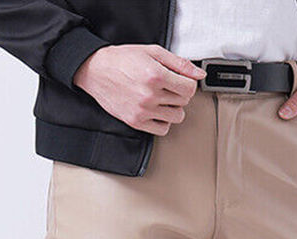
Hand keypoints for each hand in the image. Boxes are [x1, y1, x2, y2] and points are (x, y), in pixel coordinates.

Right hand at [74, 45, 206, 134]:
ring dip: (173, 108)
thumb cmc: (123, 60)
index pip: (189, 88)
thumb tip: (199, 74)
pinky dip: (163, 121)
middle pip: (183, 102)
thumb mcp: (153, 52)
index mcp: (156, 75)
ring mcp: (143, 111)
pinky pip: (162, 129)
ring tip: (162, 98)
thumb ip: (179, 63)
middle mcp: (150, 95)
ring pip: (176, 117)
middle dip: (179, 93)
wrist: (96, 70)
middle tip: (167, 86)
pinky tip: (156, 110)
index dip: (188, 83)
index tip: (181, 80)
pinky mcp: (136, 122)